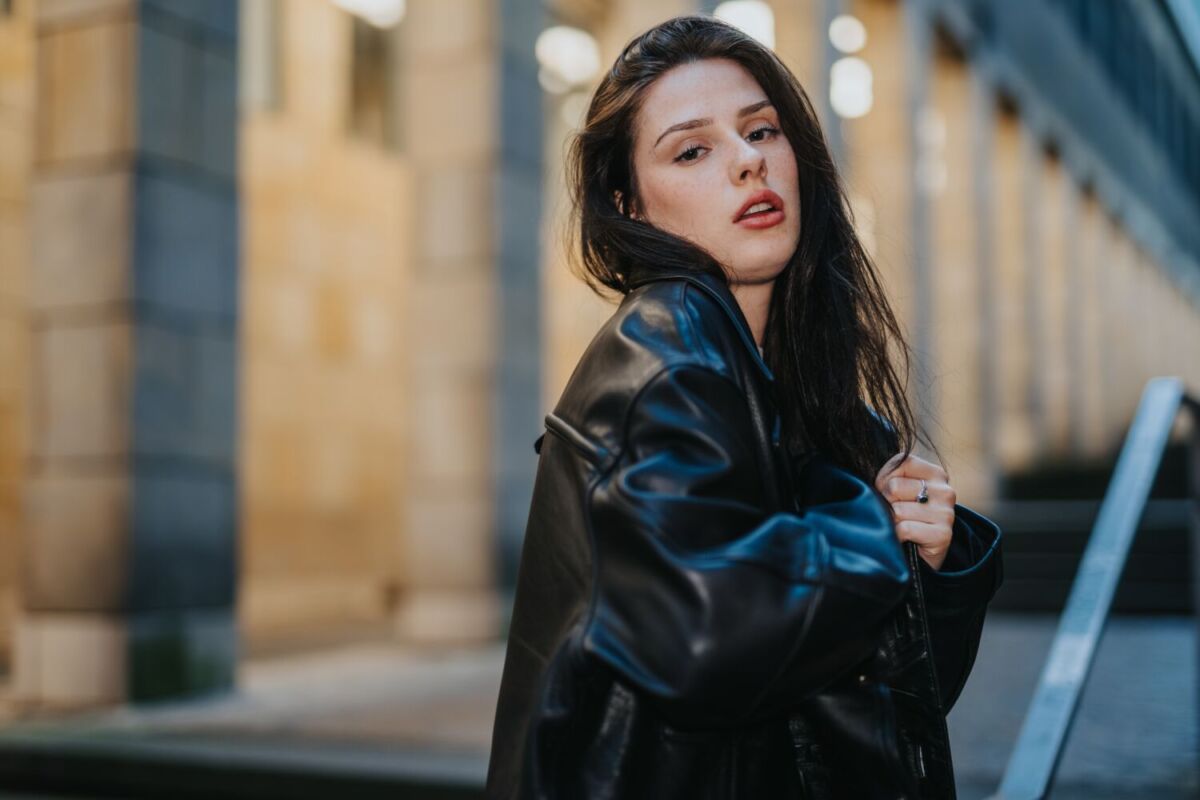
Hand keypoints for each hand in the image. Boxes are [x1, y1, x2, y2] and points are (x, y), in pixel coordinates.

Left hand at [873, 452, 955, 571]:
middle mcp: (945, 491)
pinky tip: (905, 539)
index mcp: (935, 474)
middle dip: (887, 502)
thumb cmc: (905, 518)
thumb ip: (889, 478)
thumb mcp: (899, 492)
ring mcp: (946, 513)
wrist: (921, 557)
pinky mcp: (943, 535)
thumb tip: (868, 479)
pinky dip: (898, 536)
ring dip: (892, 522)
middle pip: (894, 487)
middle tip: (896, 515)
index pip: (900, 461)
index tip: (888, 493)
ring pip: (897, 510)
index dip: (884, 478)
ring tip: (902, 527)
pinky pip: (905, 528)